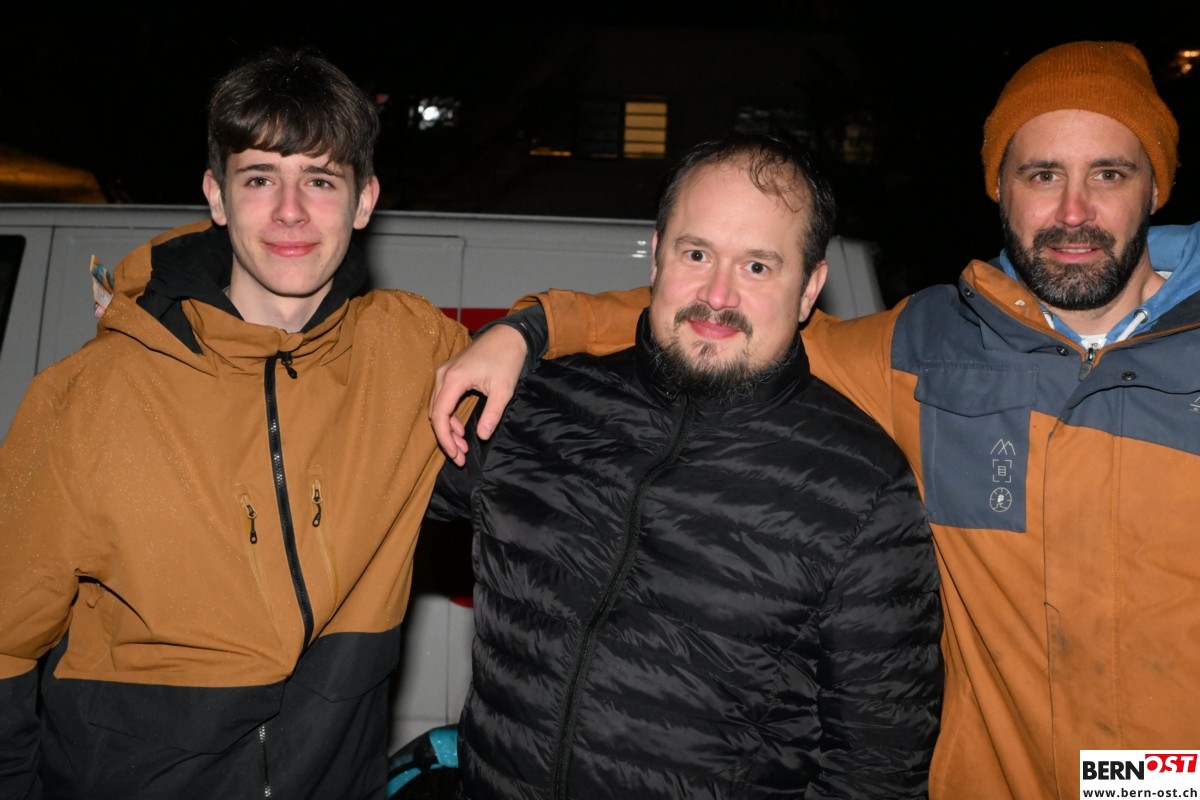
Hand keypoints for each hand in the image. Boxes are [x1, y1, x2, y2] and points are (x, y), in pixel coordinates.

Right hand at [430, 324, 528, 465]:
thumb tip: (482, 436)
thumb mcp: (503, 389)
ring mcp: (444, 373)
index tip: (456, 455)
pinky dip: (450, 416)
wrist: (509, 335)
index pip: (440, 416)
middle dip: (446, 437)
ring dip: (448, 429)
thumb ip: (492, 414)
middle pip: (436, 414)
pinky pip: (443, 400)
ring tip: (462, 447)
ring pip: (438, 408)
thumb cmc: (507, 359)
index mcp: (453, 379)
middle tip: (460, 457)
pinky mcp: (450, 373)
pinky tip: (461, 429)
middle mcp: (443, 375)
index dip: (445, 439)